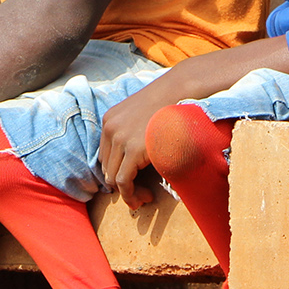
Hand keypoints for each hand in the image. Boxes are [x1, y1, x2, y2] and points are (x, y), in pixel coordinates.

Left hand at [97, 69, 192, 209]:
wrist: (183, 91)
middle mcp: (110, 128)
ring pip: (113, 178)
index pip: (106, 156)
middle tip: (141, 193)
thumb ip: (133, 133)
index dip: (117, 173)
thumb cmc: (169, 104)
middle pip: (107, 168)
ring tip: (144, 197)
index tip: (133, 182)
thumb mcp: (142, 116)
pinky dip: (131, 194)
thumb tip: (134, 160)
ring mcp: (120, 138)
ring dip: (128, 193)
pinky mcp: (133, 149)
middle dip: (122, 185)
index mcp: (110, 121)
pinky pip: (123, 181)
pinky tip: (145, 197)